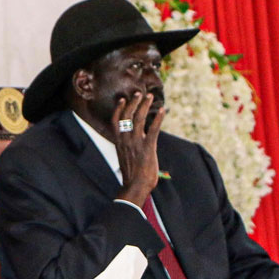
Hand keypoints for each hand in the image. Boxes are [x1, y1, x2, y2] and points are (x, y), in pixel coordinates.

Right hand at [112, 91, 165, 205]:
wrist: (135, 186)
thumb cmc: (132, 175)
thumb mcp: (126, 158)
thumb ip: (130, 146)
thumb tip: (138, 140)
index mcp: (119, 142)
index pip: (116, 121)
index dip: (119, 108)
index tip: (122, 99)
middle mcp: (125, 140)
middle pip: (127, 116)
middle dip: (133, 103)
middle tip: (139, 93)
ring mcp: (136, 143)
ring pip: (138, 119)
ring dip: (144, 106)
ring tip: (150, 97)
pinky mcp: (148, 147)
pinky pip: (153, 129)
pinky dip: (158, 119)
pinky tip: (162, 110)